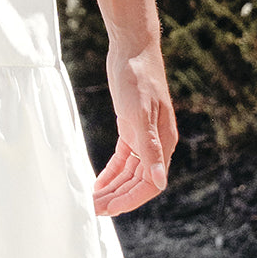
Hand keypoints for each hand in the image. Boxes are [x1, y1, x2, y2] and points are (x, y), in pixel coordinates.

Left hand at [92, 43, 177, 216]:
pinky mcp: (131, 128)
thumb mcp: (139, 113)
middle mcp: (157, 144)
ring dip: (113, 187)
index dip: (130, 199)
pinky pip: (123, 158)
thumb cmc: (138, 78)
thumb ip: (149, 149)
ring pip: (130, 172)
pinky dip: (111, 171)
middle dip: (118, 197)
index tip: (108, 209)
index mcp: (163, 144)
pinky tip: (99, 182)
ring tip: (93, 200)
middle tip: (93, 209)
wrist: (132, 48)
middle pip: (138, 182)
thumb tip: (160, 182)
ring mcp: (144, 136)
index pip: (150, 184)